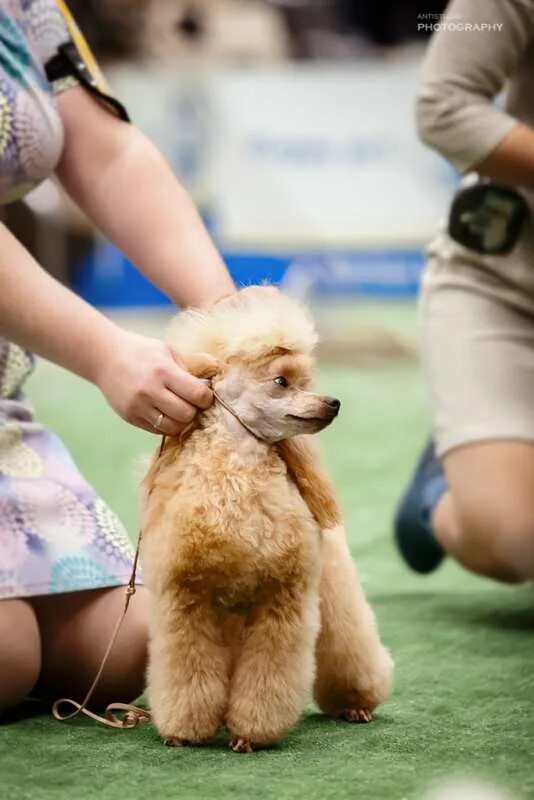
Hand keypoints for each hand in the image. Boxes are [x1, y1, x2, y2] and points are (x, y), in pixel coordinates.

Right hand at [95, 328, 211, 434]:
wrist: (105, 357)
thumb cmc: (142, 352)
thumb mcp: (168, 352)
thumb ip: (187, 371)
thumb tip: (207, 390)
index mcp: (164, 371)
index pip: (197, 394)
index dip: (206, 398)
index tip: (204, 395)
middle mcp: (150, 391)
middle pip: (186, 415)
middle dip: (194, 411)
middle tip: (192, 404)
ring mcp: (139, 407)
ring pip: (173, 428)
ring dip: (181, 421)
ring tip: (179, 410)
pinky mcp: (130, 417)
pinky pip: (157, 430)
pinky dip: (166, 425)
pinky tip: (166, 413)